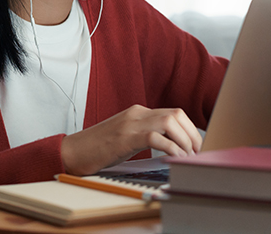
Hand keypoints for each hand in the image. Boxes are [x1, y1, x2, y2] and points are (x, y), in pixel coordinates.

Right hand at [61, 104, 201, 174]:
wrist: (72, 152)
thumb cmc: (99, 149)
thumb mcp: (127, 137)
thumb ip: (146, 135)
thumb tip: (171, 145)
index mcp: (139, 112)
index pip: (174, 112)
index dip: (190, 129)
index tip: (196, 146)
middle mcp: (137, 113)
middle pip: (176, 114)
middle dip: (192, 134)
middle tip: (197, 153)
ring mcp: (131, 123)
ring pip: (170, 121)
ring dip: (184, 140)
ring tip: (188, 156)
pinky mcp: (125, 137)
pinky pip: (155, 137)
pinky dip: (170, 147)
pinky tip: (174, 158)